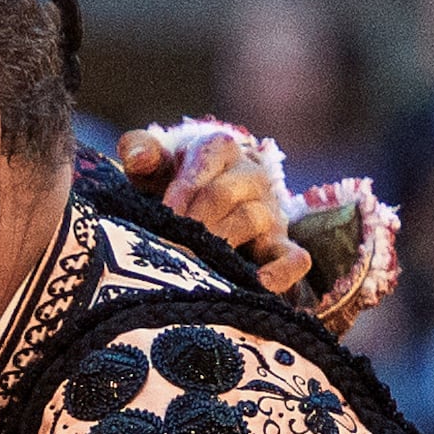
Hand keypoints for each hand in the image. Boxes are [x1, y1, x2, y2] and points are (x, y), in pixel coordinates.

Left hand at [119, 123, 311, 296]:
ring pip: (255, 219)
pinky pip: (294, 257)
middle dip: (195, 221)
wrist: (203, 212)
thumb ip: (141, 152)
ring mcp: (271, 211)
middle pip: (225, 193)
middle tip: (171, 246)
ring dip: (223, 243)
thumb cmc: (171, 185)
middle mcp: (252, 175)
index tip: (164, 215)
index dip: (184, 187)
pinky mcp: (282, 245)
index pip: (208, 157)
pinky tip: (259, 285)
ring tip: (196, 264)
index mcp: (221, 148)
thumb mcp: (154, 167)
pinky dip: (282, 271)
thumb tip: (139, 158)